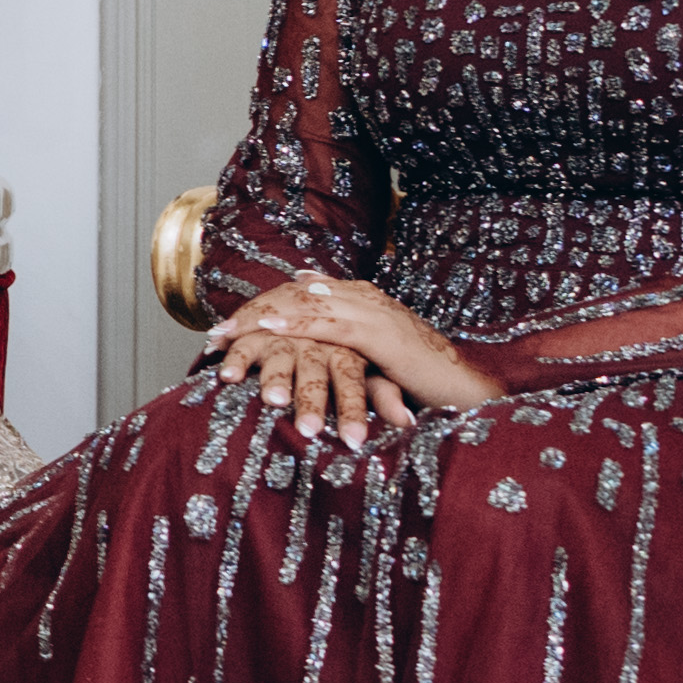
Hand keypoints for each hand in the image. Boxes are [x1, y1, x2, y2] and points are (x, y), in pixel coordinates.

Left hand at [216, 272, 487, 438]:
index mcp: (362, 301)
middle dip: (252, 312)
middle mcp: (365, 297)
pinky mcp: (381, 332)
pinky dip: (295, 324)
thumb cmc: (422, 383)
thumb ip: (343, 358)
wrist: (467, 387)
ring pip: (305, 304)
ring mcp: (373, 311)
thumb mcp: (373, 366)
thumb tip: (310, 368)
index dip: (263, 310)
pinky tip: (268, 329)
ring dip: (262, 316)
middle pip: (296, 296)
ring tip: (228, 331)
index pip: (302, 298)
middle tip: (216, 332)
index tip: (228, 329)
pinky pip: (329, 323)